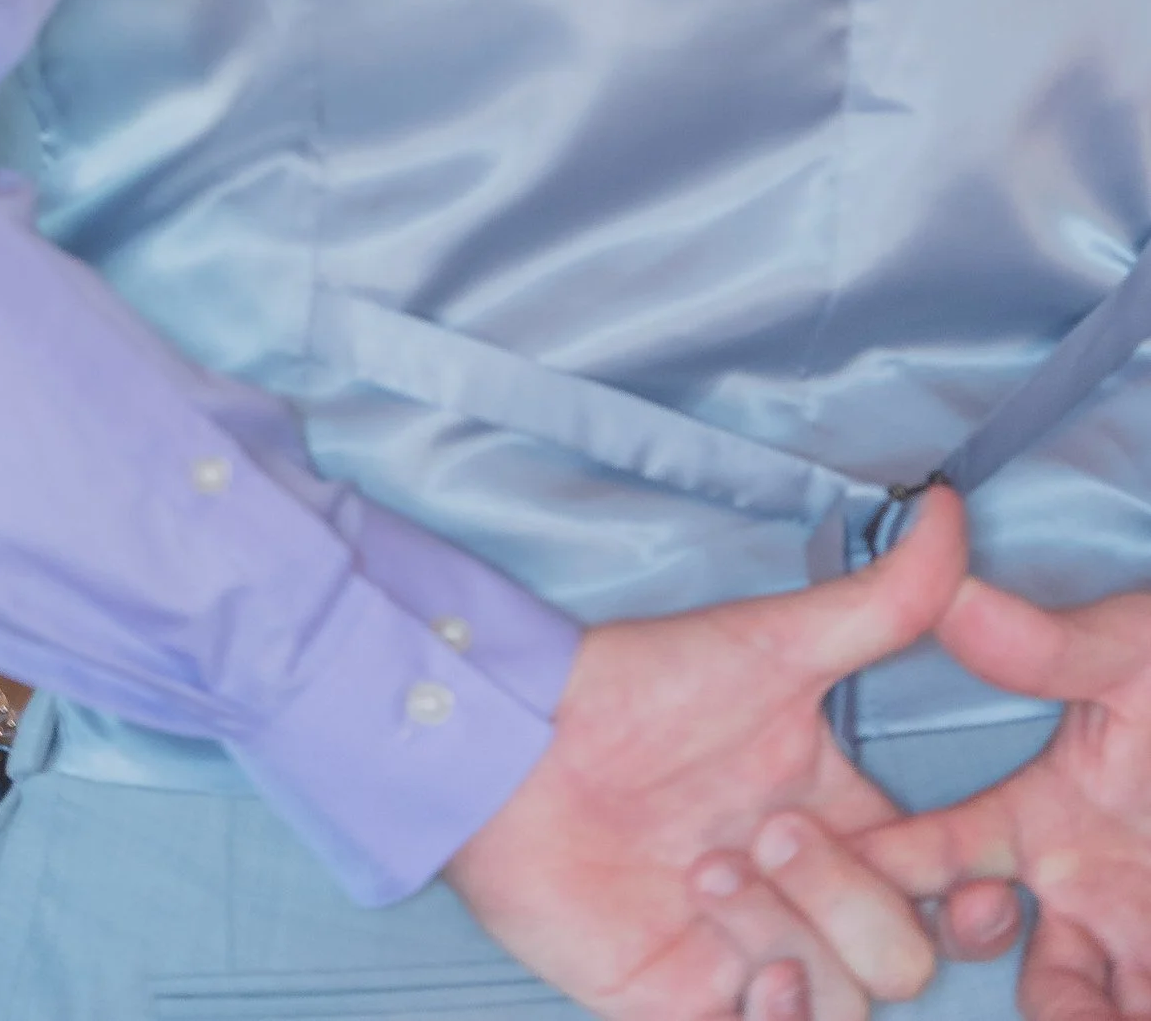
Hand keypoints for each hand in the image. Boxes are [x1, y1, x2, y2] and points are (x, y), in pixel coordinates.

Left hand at [447, 487, 965, 1020]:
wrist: (512, 744)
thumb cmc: (635, 686)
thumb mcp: (767, 645)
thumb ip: (874, 602)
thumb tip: (946, 510)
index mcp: (838, 824)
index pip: (945, 890)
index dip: (970, 898)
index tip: (963, 878)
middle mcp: (804, 899)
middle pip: (905, 955)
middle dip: (850, 900)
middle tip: (764, 832)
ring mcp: (750, 959)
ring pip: (849, 1005)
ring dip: (795, 941)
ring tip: (705, 873)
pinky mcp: (685, 1007)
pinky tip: (744, 975)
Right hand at [857, 576, 1150, 1017]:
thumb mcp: (1134, 657)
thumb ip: (1047, 647)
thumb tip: (952, 596)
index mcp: (1046, 821)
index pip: (941, 850)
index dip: (889, 865)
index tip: (836, 865)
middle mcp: (1079, 895)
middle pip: (989, 950)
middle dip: (973, 952)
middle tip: (1009, 939)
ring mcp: (1131, 940)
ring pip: (1068, 1006)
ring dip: (1070, 1015)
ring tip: (1103, 1006)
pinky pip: (1136, 1010)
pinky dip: (1125, 1014)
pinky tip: (1136, 1002)